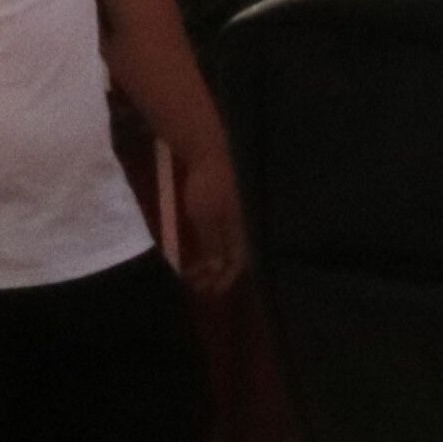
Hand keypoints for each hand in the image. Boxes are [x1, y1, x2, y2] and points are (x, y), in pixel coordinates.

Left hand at [172, 156, 248, 299]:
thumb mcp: (206, 217)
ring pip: (230, 249)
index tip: (207, 291)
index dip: (224, 280)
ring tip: (195, 273)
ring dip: (213, 264)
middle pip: (236, 260)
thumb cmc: (209, 184)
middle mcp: (247, 228)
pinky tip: (202, 253)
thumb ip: (213, 244)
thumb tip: (219, 269)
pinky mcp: (232, 210)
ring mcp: (240, 219)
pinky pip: (226, 236)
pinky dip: (214, 248)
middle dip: (218, 275)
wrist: (211, 150)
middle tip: (197, 285)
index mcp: (245, 231)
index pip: (240, 264)